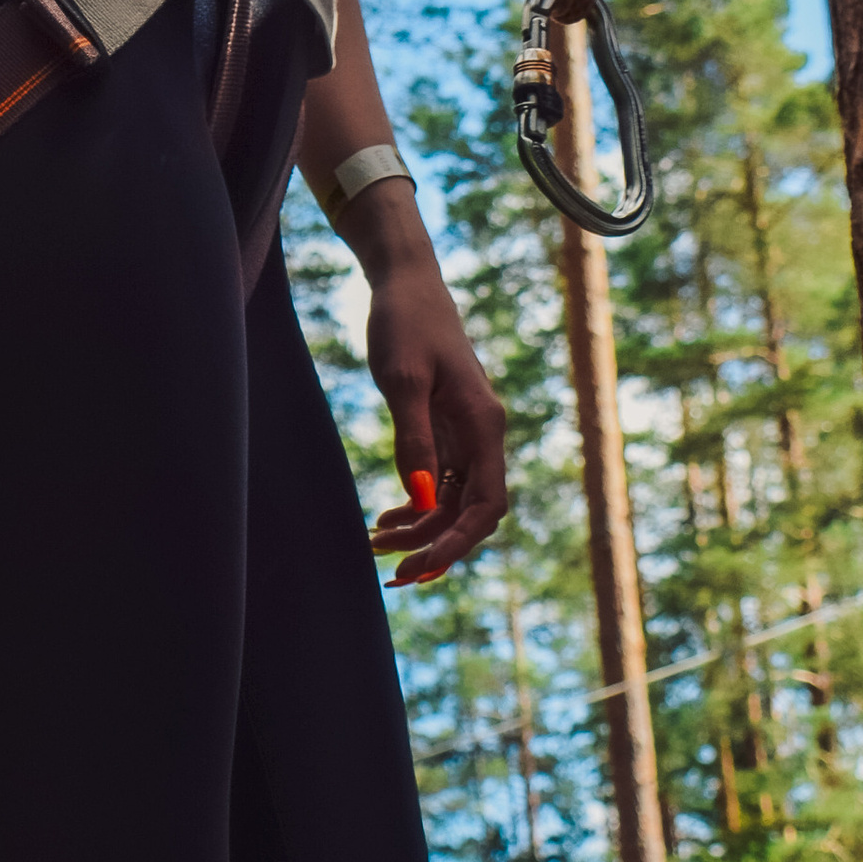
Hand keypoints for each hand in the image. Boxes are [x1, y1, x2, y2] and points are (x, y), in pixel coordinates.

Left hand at [360, 249, 508, 586]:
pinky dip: (415, 506)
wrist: (406, 285)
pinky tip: (385, 521)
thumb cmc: (406, 322)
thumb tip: (418, 501)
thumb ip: (413, 439)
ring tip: (375, 547)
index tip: (423, 566)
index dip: (459, 541)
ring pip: (452, 502)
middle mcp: (483, 435)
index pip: (487, 504)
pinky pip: (439, 483)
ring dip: (420, 530)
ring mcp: (466, 435)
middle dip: (436, 546)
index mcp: (484, 425)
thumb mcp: (403, 379)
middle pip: (471, 512)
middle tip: (393, 576)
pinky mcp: (446, 430)